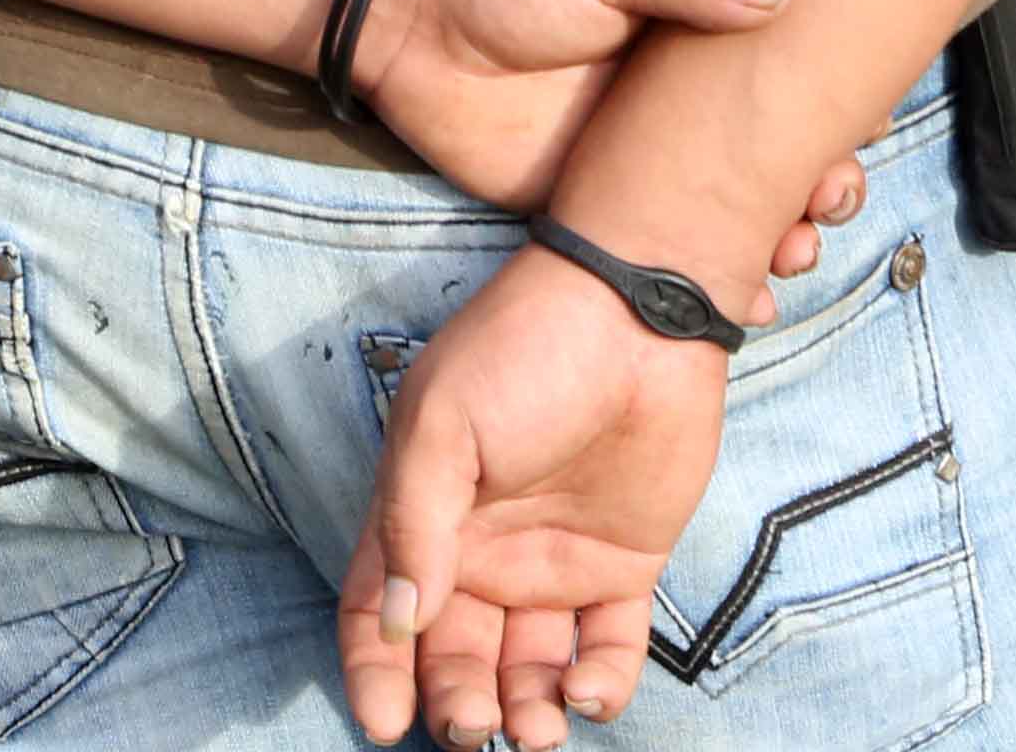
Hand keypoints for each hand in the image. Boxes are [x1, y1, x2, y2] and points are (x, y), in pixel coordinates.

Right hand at [341, 244, 746, 745]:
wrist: (642, 307)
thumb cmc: (526, 348)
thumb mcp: (445, 420)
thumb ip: (415, 522)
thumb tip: (400, 620)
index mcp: (426, 515)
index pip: (380, 611)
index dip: (373, 669)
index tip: (383, 721)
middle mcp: (484, 550)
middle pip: (453, 655)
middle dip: (455, 705)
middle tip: (471, 727)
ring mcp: (554, 560)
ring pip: (527, 667)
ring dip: (524, 711)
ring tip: (535, 731)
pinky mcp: (624, 564)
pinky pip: (608, 646)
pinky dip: (599, 684)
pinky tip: (589, 692)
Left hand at [343, 0, 866, 276]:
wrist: (405, 13)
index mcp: (688, 36)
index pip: (778, 76)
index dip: (825, 109)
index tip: (862, 135)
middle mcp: (671, 108)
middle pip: (764, 157)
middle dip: (810, 187)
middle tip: (825, 206)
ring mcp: (631, 164)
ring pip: (720, 217)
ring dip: (768, 241)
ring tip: (789, 259)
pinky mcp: (582, 210)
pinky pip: (651, 258)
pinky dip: (702, 287)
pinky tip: (739, 307)